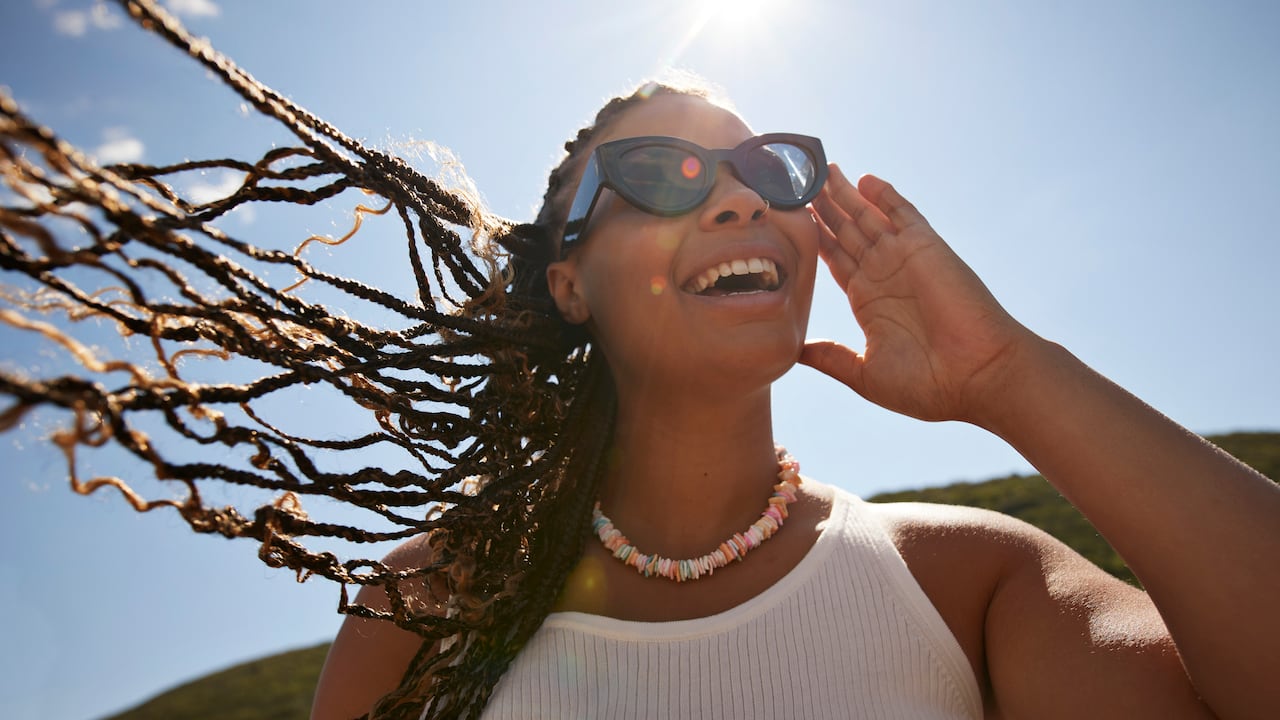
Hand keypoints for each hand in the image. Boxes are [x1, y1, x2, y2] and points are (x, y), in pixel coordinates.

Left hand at [801, 165, 1037, 425]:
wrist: (979, 378)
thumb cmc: (928, 385)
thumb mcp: (865, 374)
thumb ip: (831, 358)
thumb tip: (795, 352)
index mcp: (868, 301)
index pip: (834, 258)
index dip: (813, 237)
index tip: (789, 218)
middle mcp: (884, 275)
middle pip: (846, 231)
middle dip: (823, 207)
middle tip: (797, 180)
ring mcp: (904, 259)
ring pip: (867, 216)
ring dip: (844, 194)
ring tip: (820, 170)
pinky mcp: (926, 248)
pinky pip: (903, 214)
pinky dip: (885, 195)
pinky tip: (864, 179)